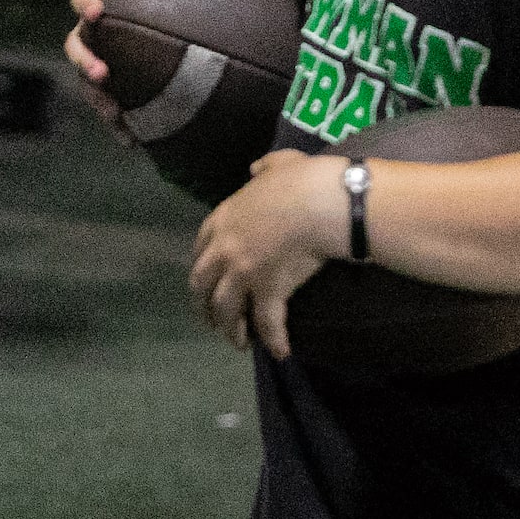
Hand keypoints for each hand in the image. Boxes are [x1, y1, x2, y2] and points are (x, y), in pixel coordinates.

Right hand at [65, 0, 210, 139]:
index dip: (88, 5)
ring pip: (87, 84)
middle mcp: (89, 34)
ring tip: (116, 113)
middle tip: (101, 73)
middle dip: (85, 60)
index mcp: (99, 2)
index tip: (99, 10)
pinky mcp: (104, 88)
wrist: (147, 24)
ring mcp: (93, 62)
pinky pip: (105, 107)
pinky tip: (132, 139)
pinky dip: (118, 123)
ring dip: (99, 98)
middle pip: (75, 46)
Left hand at [190, 149, 343, 358]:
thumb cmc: (301, 181)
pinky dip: (273, 340)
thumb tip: (257, 168)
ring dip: (232, 330)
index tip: (205, 286)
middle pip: (201, 287)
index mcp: (221, 221)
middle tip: (212, 322)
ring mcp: (243, 273)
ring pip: (227, 310)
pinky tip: (281, 352)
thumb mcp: (276, 166)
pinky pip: (267, 323)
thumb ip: (263, 169)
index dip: (201, 273)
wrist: (320, 201)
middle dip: (204, 307)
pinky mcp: (268, 290)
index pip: (199, 253)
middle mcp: (224, 250)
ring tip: (240, 343)